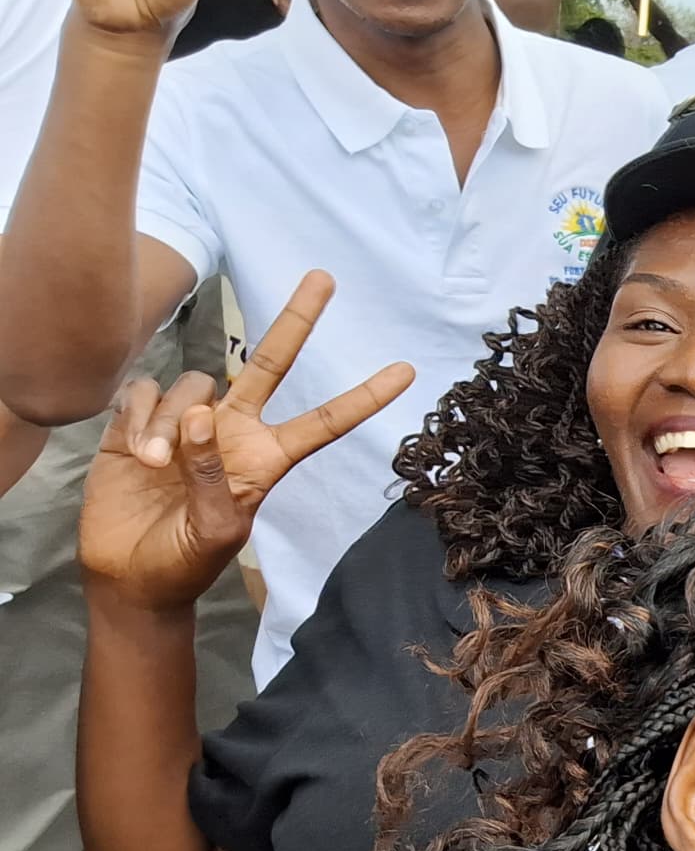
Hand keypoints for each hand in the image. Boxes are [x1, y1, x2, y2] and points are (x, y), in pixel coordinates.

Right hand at [79, 272, 413, 609]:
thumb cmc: (185, 560)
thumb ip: (212, 475)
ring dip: (172, 423)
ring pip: (192, 385)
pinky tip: (134, 451)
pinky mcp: (139, 421)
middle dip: (297, 320)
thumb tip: (203, 416)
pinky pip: (145, 392)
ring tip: (157, 467)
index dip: (364, 397)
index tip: (407, 370)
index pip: (325, 421)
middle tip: (326, 276)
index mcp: (268, 458)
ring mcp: (189, 422)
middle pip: (270, 363)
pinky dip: (141, 417)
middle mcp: (235, 429)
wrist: (130, 574)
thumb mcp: (215, 530)